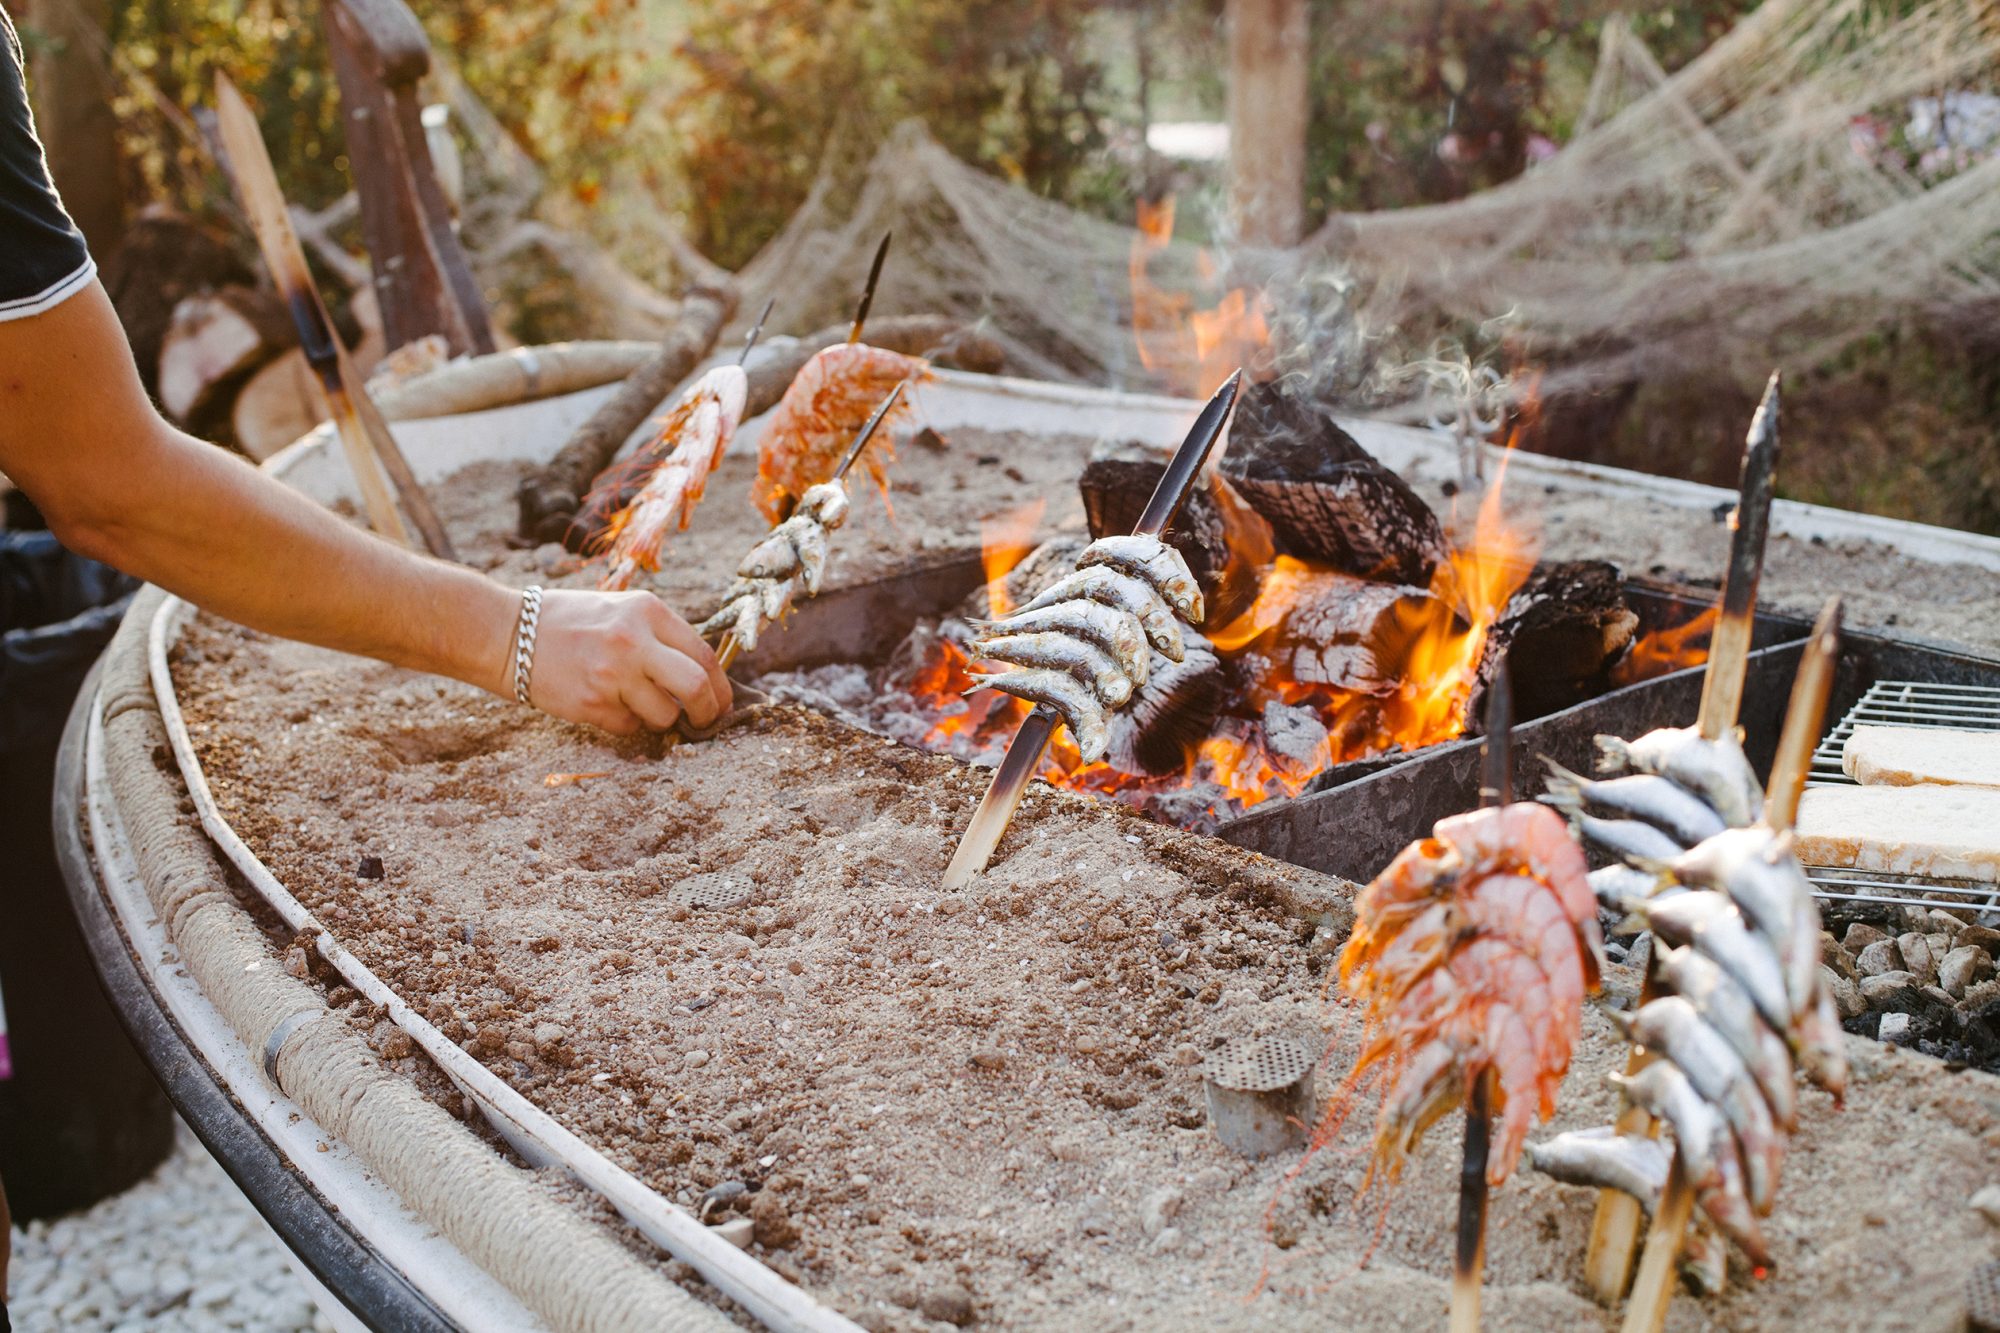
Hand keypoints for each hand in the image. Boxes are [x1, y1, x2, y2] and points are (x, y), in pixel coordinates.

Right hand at [524, 589, 730, 734]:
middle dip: (709, 712)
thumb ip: (658, 635)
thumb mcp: (619, 609)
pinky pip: (629, 726)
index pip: (704, 655)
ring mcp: (612, 674)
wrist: (506, 633)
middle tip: (705, 721)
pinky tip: (605, 704)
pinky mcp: (591, 704)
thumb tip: (701, 675)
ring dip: (661, 719)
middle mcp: (634, 640)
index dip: (720, 685)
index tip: (720, 701)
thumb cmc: (568, 622)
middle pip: (697, 686)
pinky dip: (627, 722)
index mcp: (647, 610)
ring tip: (640, 706)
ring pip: (665, 714)